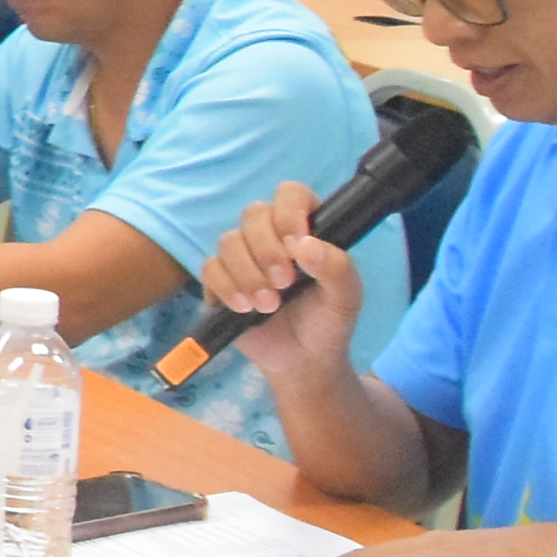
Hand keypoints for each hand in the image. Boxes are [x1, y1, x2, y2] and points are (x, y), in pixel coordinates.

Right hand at [191, 181, 359, 380]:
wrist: (302, 362)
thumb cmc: (328, 322)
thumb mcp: (347, 298)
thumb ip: (338, 268)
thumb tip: (306, 246)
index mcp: (305, 229)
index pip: (291, 194)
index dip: (289, 212)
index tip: (296, 246)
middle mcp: (271, 236)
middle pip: (253, 213)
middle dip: (266, 250)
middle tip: (285, 283)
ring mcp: (243, 257)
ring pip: (228, 241)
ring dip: (248, 274)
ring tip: (268, 305)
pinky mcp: (220, 280)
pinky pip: (210, 269)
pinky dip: (226, 288)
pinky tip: (244, 308)